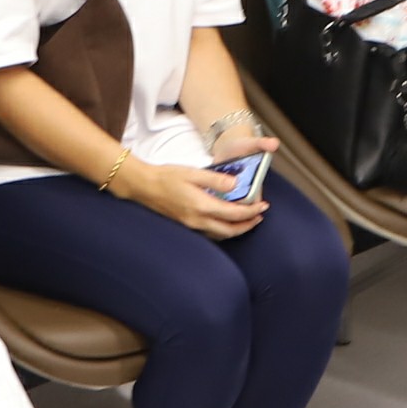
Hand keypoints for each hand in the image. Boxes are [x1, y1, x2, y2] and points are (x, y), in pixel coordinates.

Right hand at [123, 156, 265, 238]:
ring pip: (220, 234)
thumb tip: (236, 185)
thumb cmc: (166, 176)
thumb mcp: (193, 173)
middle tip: (260, 217)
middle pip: (230, 230)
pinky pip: (210, 233)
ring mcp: (191, 226)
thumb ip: (216, 180)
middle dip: (248, 225)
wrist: (143, 186)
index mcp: (202, 206)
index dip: (251, 211)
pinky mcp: (186, 225)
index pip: (234, 214)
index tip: (263, 206)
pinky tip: (225, 223)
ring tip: (247, 221)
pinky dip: (223, 230)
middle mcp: (198, 220)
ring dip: (236, 229)